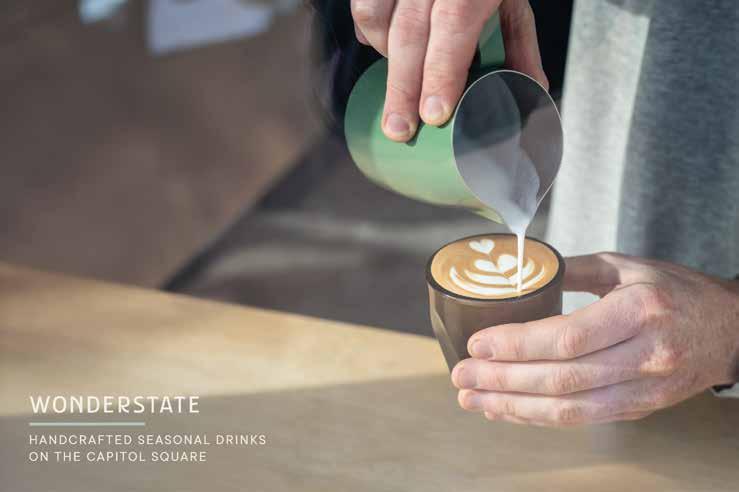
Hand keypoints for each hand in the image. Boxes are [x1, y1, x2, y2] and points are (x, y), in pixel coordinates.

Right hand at [351, 0, 546, 140]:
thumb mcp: (512, 5)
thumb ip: (518, 46)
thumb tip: (531, 94)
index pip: (455, 26)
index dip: (442, 72)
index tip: (434, 113)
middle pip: (410, 33)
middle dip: (403, 87)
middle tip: (400, 130)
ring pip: (378, 18)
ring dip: (385, 60)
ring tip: (398, 93)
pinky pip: (363, 6)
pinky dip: (369, 33)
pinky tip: (378, 50)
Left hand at [451, 252, 738, 426]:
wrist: (729, 331)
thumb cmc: (675, 292)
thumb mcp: (627, 266)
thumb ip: (573, 268)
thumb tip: (522, 269)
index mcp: (639, 310)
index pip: (567, 337)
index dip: (517, 345)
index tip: (478, 344)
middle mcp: (645, 355)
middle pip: (562, 378)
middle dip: (504, 380)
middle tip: (461, 375)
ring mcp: (645, 388)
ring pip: (570, 408)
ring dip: (514, 407)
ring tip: (472, 399)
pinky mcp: (640, 408)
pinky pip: (583, 419)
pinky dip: (540, 417)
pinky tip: (507, 410)